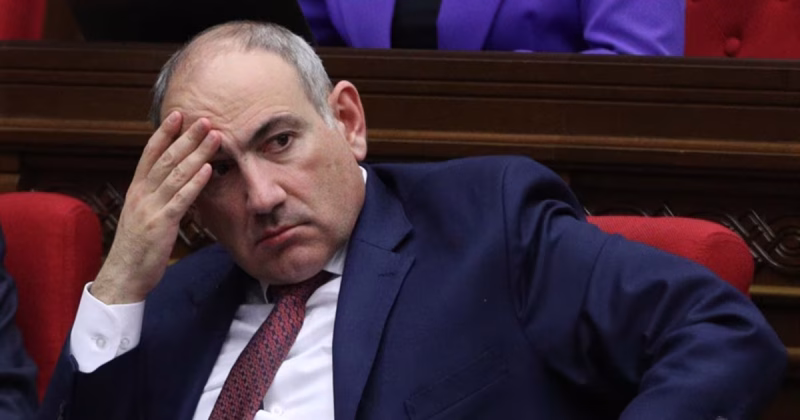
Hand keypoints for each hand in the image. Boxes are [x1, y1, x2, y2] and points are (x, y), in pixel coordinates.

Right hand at [91, 112, 219, 303]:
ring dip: (197, 153)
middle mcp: (141, 194)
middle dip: (186, 136)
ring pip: (175, 174)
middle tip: (205, 118)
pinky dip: (195, 183)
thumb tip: (178, 182)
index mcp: (136, 190)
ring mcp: (150, 208)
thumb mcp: (144, 216)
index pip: (150, 154)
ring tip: (214, 136)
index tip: (177, 114)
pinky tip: (208, 169)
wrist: (123, 276)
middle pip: (166, 158)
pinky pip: (180, 199)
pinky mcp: (161, 224)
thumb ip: (158, 197)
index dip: (164, 133)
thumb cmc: (137, 248)